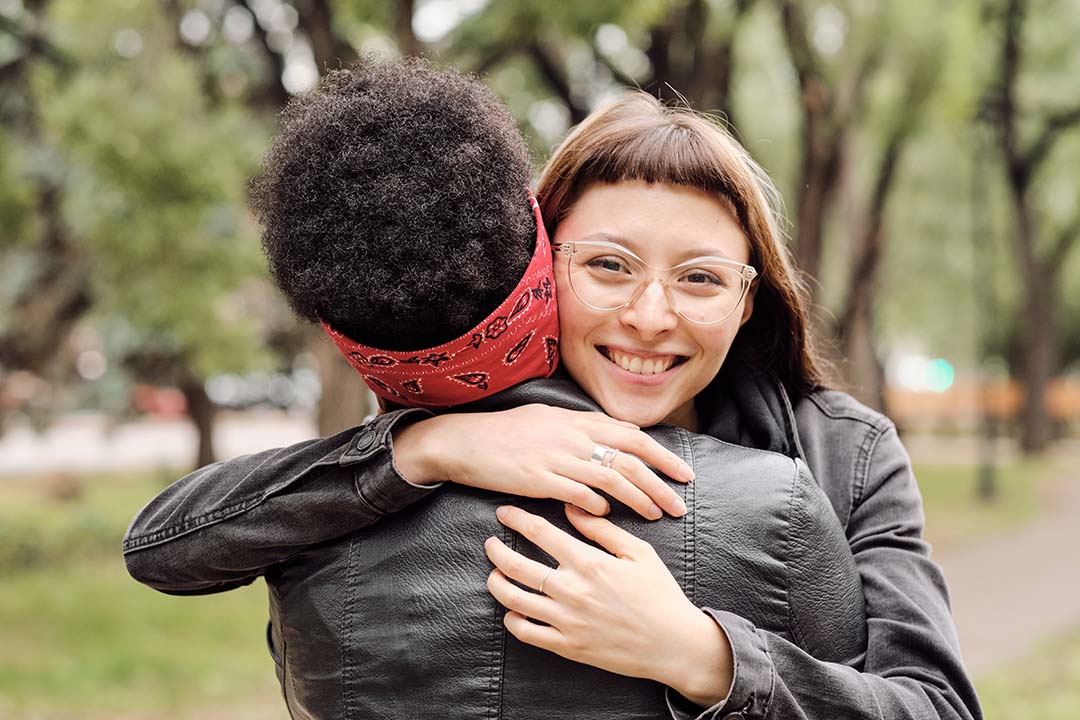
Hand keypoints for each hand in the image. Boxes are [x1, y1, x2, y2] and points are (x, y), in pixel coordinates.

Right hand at [393, 405, 693, 519]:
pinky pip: (577, 493)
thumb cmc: (505, 432)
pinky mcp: (537, 478)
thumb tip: (616, 435)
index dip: (662, 456)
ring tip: (654, 515)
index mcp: (577, 420)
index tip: (683, 474)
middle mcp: (572, 435)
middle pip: (629, 458)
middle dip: (659, 482)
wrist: (463, 440)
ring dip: (637, 498)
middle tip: (679, 504)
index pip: (632, 435)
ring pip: (610, 477)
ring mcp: (555, 456)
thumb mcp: (548, 419)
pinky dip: (597, 505)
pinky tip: (608, 516)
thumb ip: (583, 427)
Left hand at [484, 504, 732, 705]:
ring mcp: (566, 621)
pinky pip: (526, 633)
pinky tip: (512, 611)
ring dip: (497, 584)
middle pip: (517, 565)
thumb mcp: (638, 552)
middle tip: (490, 543)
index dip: (517, 519)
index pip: (540, 532)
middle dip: (497, 550)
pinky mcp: (567, 646)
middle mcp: (571, 591)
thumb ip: (602, 529)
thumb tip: (572, 507)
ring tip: (494, 575)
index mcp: (589, 562)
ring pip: (514, 600)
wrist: (673, 644)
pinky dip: (512, 620)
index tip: (504, 513)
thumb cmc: (659, 594)